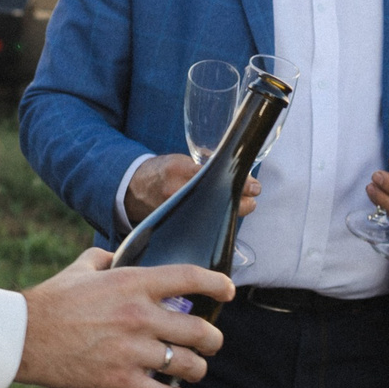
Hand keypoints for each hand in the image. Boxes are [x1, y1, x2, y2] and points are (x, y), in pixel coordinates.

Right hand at [16, 248, 231, 387]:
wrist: (24, 336)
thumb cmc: (52, 300)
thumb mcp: (82, 268)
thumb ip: (105, 258)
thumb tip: (117, 255)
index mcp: (133, 283)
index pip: (190, 278)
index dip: (218, 284)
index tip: (228, 291)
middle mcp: (140, 316)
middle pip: (200, 331)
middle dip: (213, 340)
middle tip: (211, 343)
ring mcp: (134, 351)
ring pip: (189, 366)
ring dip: (196, 369)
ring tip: (193, 370)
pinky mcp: (122, 381)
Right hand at [124, 154, 260, 227]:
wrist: (133, 189)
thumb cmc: (161, 171)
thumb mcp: (181, 161)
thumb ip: (204, 164)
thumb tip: (237, 169)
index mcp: (179, 170)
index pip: (216, 176)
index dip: (240, 184)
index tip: (255, 187)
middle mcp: (176, 191)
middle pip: (218, 200)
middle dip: (241, 202)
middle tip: (252, 200)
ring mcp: (175, 210)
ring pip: (213, 216)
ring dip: (232, 212)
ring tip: (244, 207)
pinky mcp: (174, 224)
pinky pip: (202, 227)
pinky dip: (217, 223)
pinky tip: (226, 220)